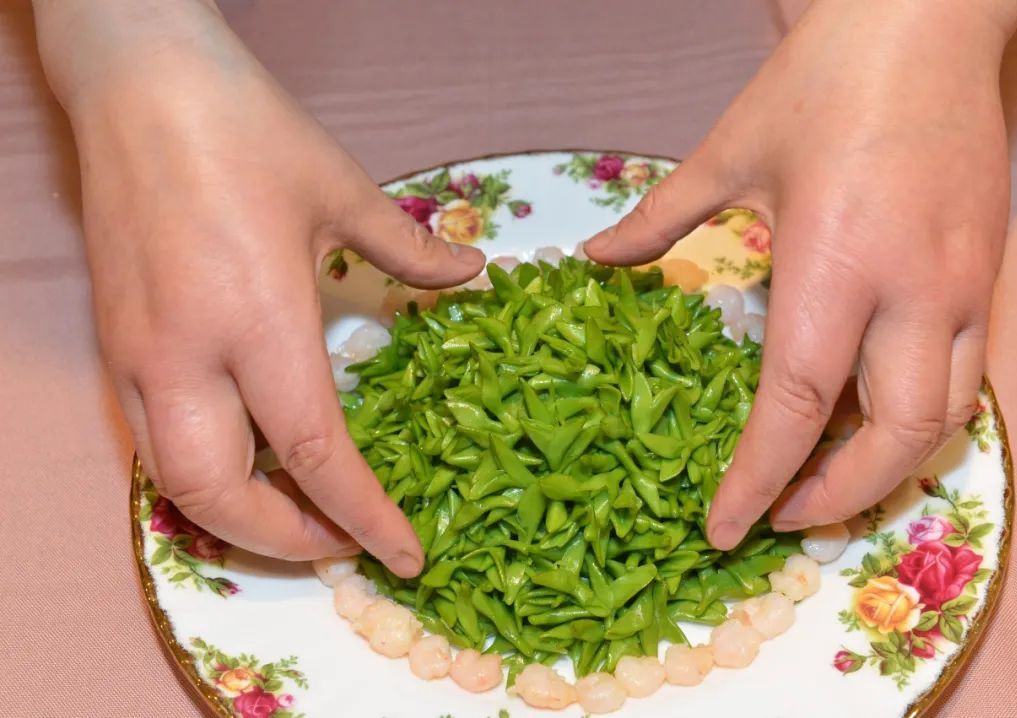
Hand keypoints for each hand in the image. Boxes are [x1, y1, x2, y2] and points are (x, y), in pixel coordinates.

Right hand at [34, 0, 483, 572]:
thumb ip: (411, 251)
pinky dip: (202, 470)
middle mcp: (186, 355)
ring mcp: (139, 352)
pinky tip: (247, 453)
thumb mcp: (343, 191)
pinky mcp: (116, 340)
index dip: (363, 518)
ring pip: (172, 479)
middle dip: (282, 541)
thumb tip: (469, 274)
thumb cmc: (247, 130)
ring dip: (235, 516)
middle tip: (340, 543)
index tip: (403, 555)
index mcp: (258, 322)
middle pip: (221, 496)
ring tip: (297, 510)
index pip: (315, 454)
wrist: (140, 85)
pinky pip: (151, 437)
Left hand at [585, 0, 1016, 547]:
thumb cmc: (824, 80)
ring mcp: (964, 285)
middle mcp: (913, 291)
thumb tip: (596, 258)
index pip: (798, 407)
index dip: (758, 480)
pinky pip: (964, 375)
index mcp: (835, 265)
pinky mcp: (988, 273)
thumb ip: (658, 221)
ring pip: (946, 420)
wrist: (929, 19)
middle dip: (838, 499)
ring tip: (827, 480)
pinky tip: (870, 412)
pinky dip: (917, 417)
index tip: (725, 528)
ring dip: (888, 469)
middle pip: (895, 440)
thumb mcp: (727, 152)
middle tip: (782, 516)